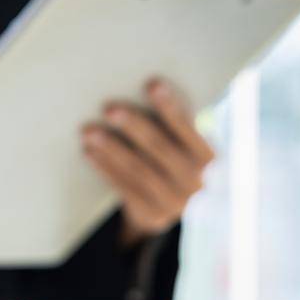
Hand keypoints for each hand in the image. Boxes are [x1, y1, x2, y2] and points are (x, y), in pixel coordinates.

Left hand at [82, 78, 215, 247]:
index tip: (151, 84)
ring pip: (139, 170)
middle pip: (160, 149)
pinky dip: (106, 169)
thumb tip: (145, 87)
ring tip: (89, 131)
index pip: (188, 128)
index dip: (170, 107)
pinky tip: (90, 153)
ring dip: (111, 149)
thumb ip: (173, 124)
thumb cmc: (173, 159)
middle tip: (109, 109)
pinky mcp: (154, 216)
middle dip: (134, 126)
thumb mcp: (183, 144)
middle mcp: (198, 182)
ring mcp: (176, 202)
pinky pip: (125, 188)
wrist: (169, 207)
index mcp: (210, 157)